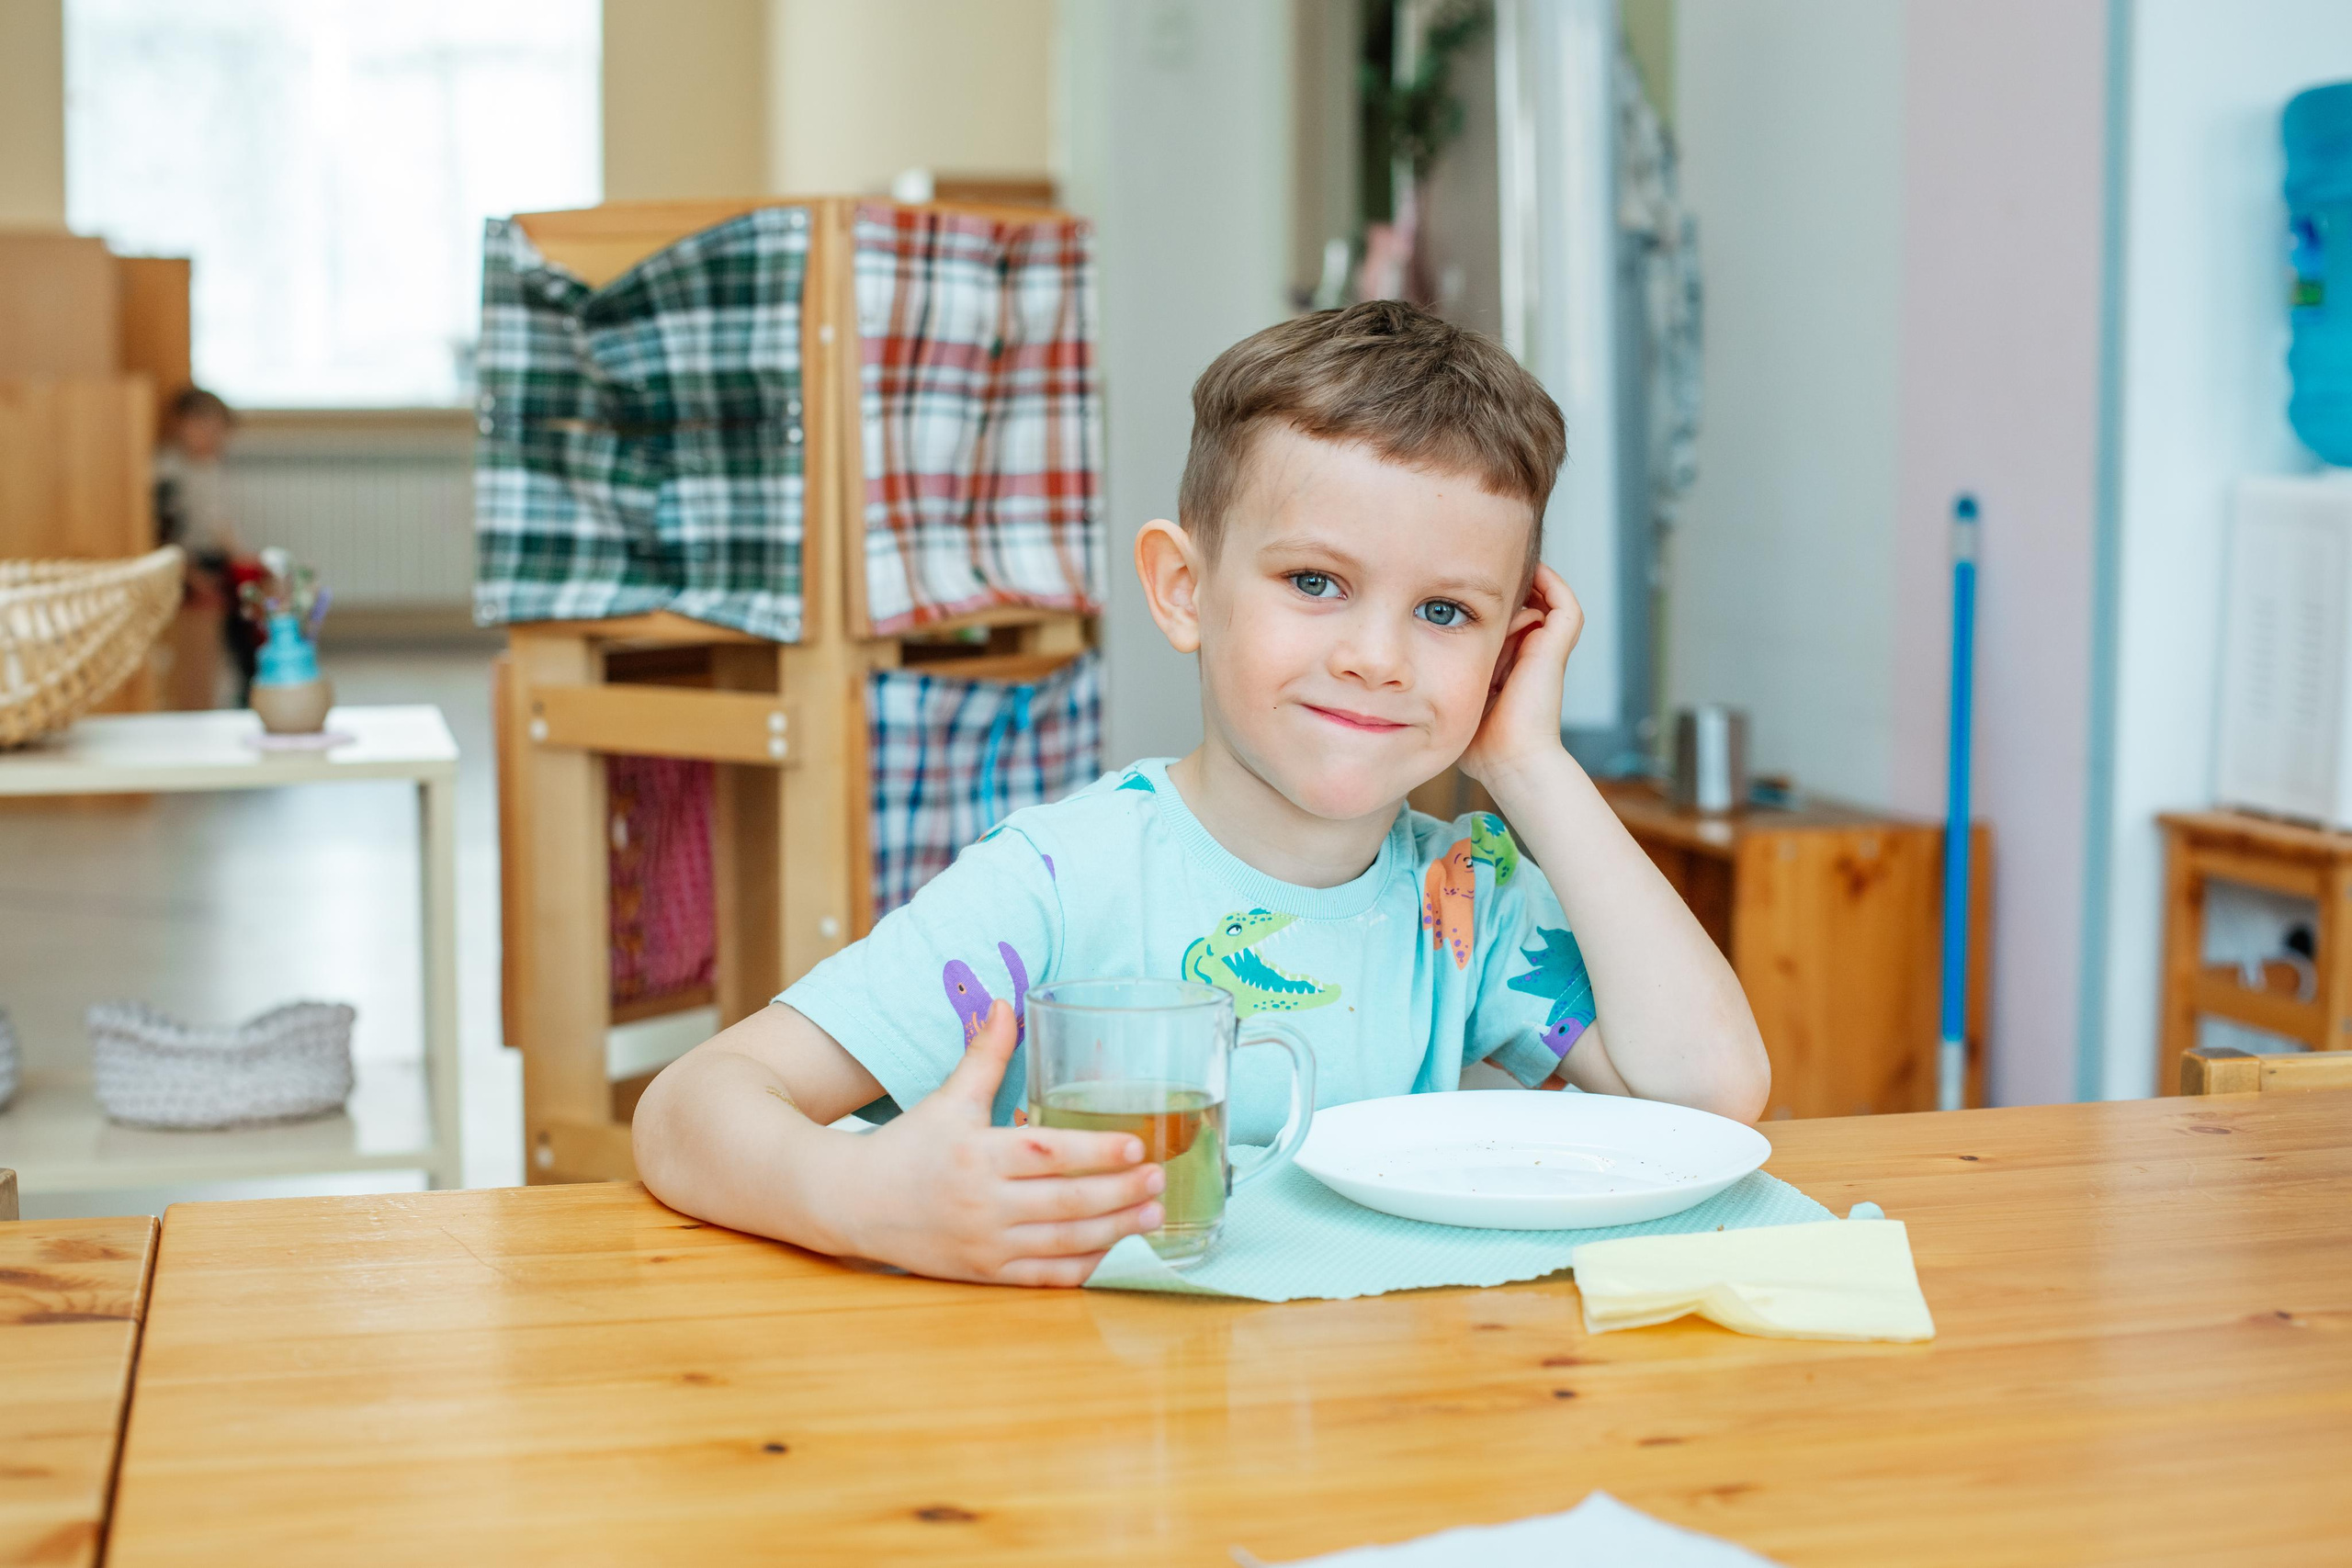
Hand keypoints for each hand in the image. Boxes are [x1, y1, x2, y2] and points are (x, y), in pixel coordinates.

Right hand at [839, 1001, 1165, 1285]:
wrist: (855, 1203)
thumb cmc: (908, 1145)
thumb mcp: (948, 1098)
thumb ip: (985, 1056)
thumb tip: (1005, 1004)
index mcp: (978, 1155)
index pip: (1048, 1154)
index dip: (1096, 1152)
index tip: (1137, 1145)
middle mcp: (984, 1204)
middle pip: (1066, 1202)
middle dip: (1120, 1192)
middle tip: (1160, 1178)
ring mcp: (986, 1245)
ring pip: (1063, 1243)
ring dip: (1115, 1231)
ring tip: (1154, 1213)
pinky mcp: (985, 1274)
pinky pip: (1045, 1278)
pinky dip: (1083, 1266)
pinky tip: (1113, 1248)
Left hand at [1459, 562, 1583, 788]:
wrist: (1510, 760)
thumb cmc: (1480, 744)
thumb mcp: (1450, 700)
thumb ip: (1438, 682)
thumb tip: (1403, 669)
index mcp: (1508, 662)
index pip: (1501, 619)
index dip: (1480, 601)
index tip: (1450, 584)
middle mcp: (1529, 651)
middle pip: (1520, 603)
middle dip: (1498, 586)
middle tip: (1468, 565)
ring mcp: (1547, 648)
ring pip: (1543, 597)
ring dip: (1522, 579)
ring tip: (1495, 564)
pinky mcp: (1557, 647)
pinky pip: (1564, 604)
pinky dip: (1551, 582)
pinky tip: (1525, 571)